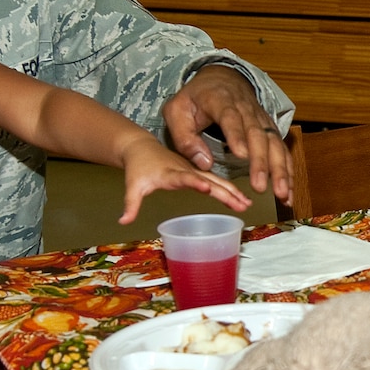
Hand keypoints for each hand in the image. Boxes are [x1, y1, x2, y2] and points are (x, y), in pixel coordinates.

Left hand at [120, 136, 244, 223]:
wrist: (142, 148)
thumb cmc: (138, 167)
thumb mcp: (132, 185)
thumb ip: (130, 204)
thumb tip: (123, 221)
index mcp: (170, 173)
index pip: (184, 177)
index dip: (194, 183)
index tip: (206, 189)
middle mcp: (186, 170)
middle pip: (208, 180)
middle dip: (224, 192)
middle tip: (240, 204)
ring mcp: (194, 171)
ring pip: (217, 180)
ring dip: (232, 192)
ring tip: (246, 204)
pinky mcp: (198, 173)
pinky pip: (217, 181)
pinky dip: (230, 189)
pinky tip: (241, 199)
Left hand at [165, 64, 291, 203]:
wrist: (221, 79)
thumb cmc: (195, 98)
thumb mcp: (177, 111)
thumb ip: (184, 137)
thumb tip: (204, 163)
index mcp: (220, 101)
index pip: (231, 118)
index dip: (237, 135)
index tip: (240, 155)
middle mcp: (246, 109)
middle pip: (258, 135)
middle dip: (261, 161)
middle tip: (259, 186)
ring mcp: (261, 119)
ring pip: (274, 143)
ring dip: (280, 169)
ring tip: (282, 193)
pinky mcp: (269, 129)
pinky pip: (281, 148)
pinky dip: (288, 170)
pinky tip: (288, 190)